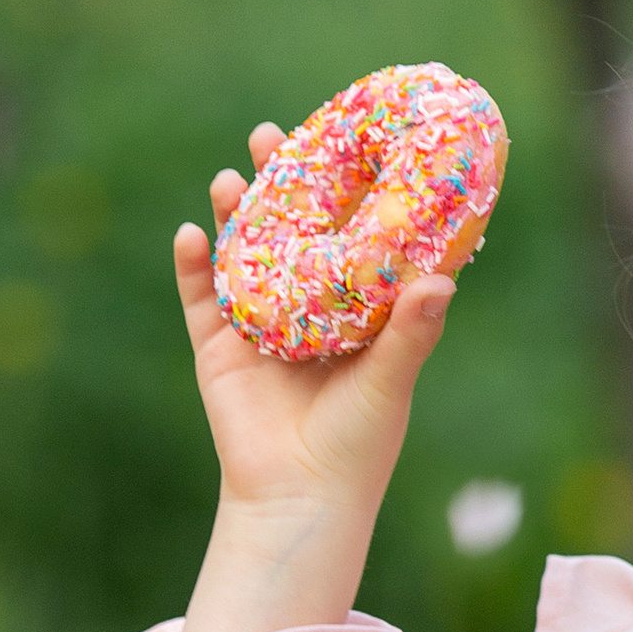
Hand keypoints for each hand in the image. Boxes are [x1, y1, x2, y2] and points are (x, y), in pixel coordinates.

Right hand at [173, 125, 454, 631]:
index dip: (343, 187)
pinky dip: (193, 265)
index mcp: (352, 307)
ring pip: (242, 252)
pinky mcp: (220, 348)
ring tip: (233, 176)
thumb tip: (443, 280)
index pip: (347, 232)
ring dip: (235, 213)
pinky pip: (201, 297)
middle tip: (270, 132)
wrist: (300, 498)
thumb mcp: (391, 379)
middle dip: (279, 181)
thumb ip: (413, 329)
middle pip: (289, 228)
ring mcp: (259, 323)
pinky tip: (189, 234)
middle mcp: (305, 306)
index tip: (343, 136)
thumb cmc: (359, 443)